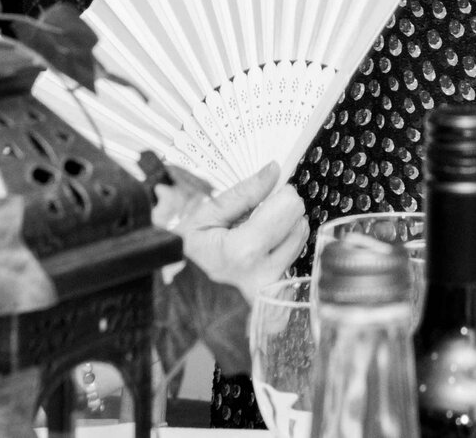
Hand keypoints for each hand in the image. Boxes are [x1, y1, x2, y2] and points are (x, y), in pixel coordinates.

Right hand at [173, 162, 307, 302]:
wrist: (176, 303)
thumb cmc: (182, 256)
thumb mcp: (204, 218)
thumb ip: (243, 194)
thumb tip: (273, 171)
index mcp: (244, 252)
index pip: (290, 207)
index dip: (280, 194)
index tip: (267, 195)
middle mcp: (264, 276)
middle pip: (299, 224)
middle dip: (282, 214)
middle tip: (256, 218)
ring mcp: (271, 294)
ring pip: (299, 244)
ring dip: (283, 233)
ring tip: (254, 237)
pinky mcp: (277, 303)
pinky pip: (292, 265)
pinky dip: (280, 254)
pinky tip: (258, 255)